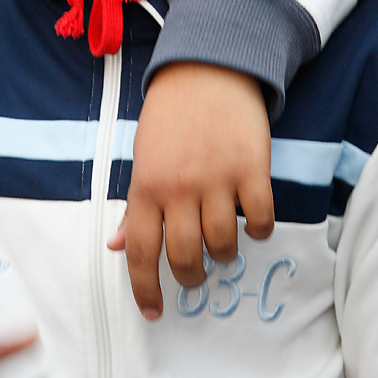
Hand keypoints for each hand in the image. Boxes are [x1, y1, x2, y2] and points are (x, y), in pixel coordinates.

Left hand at [109, 63, 273, 318]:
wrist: (208, 66)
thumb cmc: (170, 114)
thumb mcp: (142, 156)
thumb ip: (135, 205)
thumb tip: (117, 245)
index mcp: (145, 185)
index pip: (140, 252)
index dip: (145, 289)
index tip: (153, 311)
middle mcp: (179, 187)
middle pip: (184, 256)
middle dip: (190, 276)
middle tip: (195, 274)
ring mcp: (217, 178)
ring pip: (223, 243)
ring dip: (224, 254)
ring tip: (222, 245)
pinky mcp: (252, 168)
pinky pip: (261, 218)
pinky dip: (260, 230)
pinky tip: (254, 222)